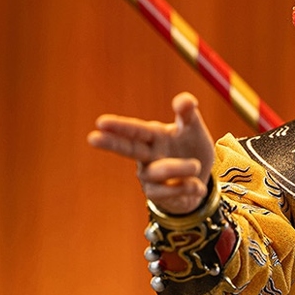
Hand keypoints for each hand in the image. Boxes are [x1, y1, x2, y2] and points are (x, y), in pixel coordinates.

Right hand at [87, 92, 214, 214]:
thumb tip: (186, 100)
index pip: (134, 130)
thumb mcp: (194, 129)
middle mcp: (146, 154)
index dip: (119, 126)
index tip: (100, 122)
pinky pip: (171, 191)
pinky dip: (190, 187)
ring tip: (196, 166)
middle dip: (111, 143)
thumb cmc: (192, 148)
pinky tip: (196, 185)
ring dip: (182, 168)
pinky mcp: (155, 194)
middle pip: (127, 148)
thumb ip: (189, 115)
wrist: (201, 179)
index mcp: (153, 135)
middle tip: (92, 138)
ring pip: (162, 171)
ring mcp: (148, 176)